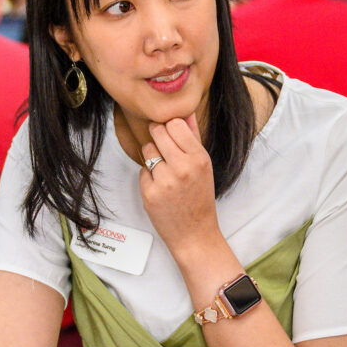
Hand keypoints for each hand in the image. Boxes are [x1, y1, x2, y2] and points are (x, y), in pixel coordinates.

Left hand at [139, 115, 220, 259]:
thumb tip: (186, 112)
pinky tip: (160, 188)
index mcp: (199, 158)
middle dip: (158, 136)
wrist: (195, 233)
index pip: (175, 124)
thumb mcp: (204, 166)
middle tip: (163, 148)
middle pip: (158, 132)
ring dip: (152, 156)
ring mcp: (165, 181)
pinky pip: (142, 170)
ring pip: (148, 149)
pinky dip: (148, 177)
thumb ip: (193, 137)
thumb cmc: (200, 198)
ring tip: (164, 171)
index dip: (169, 126)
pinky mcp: (150, 193)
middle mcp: (183, 167)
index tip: (170, 133)